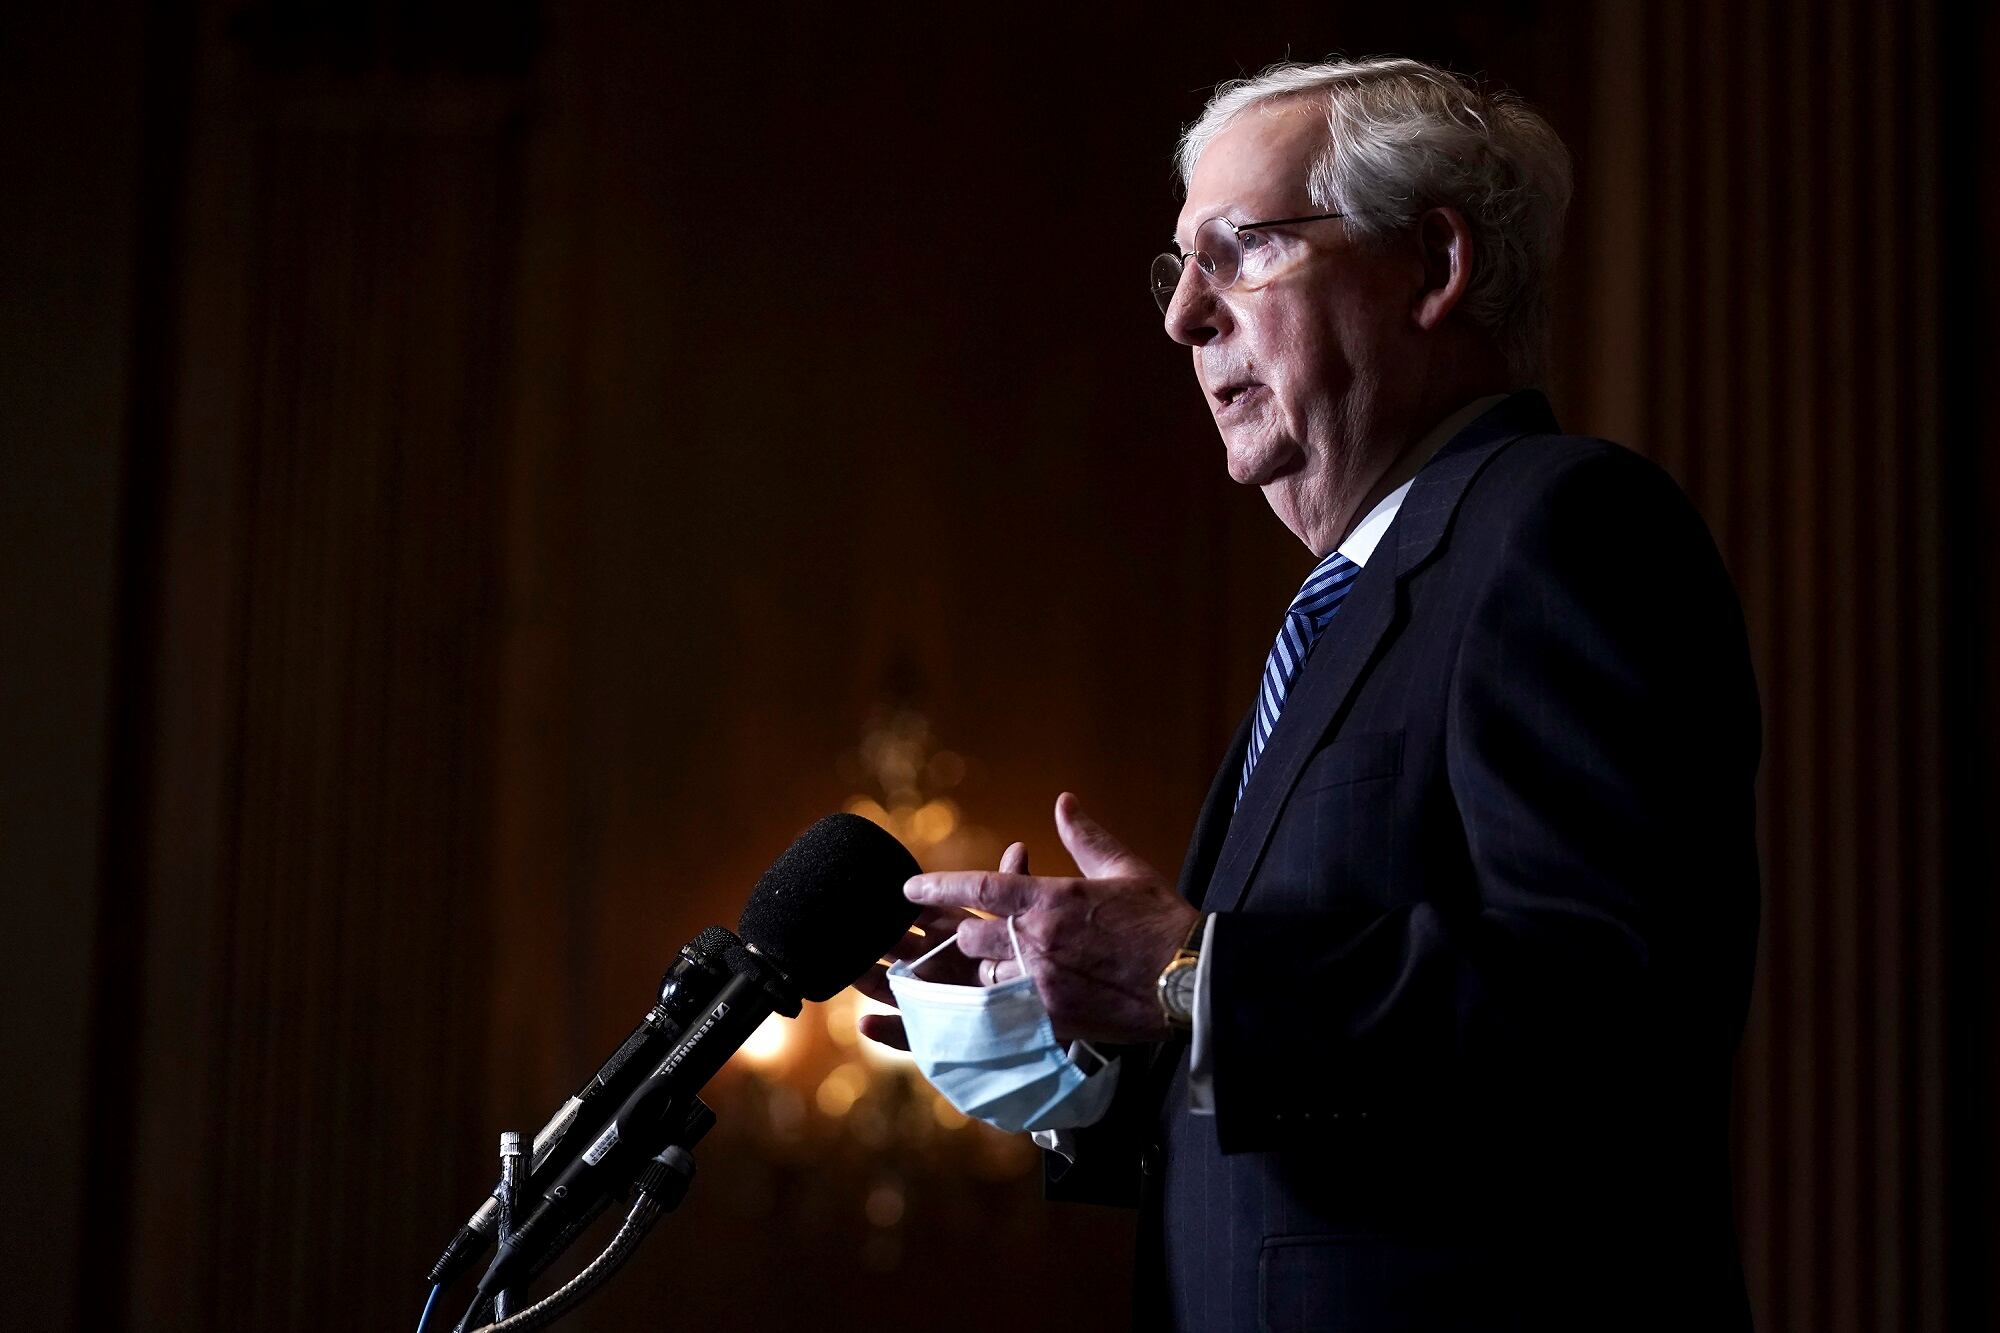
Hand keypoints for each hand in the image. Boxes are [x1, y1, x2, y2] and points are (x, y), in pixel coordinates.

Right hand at [854, 841, 1028, 1050]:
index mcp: (956, 935)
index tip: (879, 893)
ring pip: (894, 988)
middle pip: (900, 949)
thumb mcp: (1024, 925)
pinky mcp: (934, 1034)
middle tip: (850, 927)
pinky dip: (886, 1031)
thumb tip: (1018, 849)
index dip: (904, 906)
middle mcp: (940, 964)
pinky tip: (866, 1023)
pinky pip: (907, 1035)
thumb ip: (1017, 890)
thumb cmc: (1030, 966)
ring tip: (848, 970)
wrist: (1045, 1019)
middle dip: (875, 939)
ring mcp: (934, 998)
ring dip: (869, 981)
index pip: (925, 915)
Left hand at [904, 792, 1198, 1044]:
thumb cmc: (1160, 921)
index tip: (908, 889)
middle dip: (967, 934)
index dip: (935, 887)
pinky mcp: (1053, 1021)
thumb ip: (1086, 837)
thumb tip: (1065, 802)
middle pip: (969, 937)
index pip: (976, 887)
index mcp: (1049, 898)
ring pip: (982, 980)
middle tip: (976, 934)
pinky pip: (1004, 1018)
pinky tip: (995, 1013)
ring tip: (999, 969)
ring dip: (983, 973)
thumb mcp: (1124, 869)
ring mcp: (1041, 985)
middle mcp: (1036, 941)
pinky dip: (997, 1012)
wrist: (1191, 978)